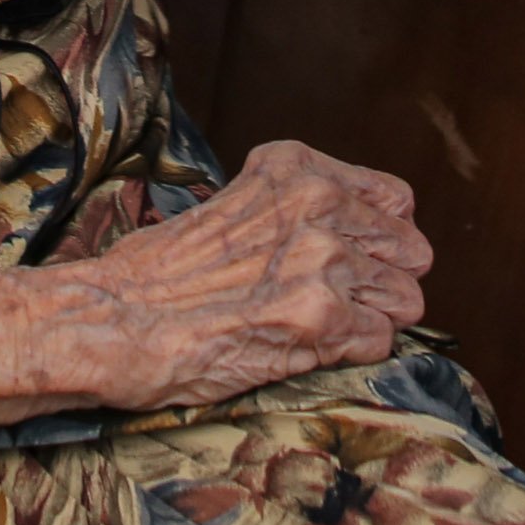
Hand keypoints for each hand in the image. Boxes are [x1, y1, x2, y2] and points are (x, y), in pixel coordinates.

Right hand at [64, 140, 430, 409]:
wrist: (114, 320)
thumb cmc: (159, 274)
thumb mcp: (235, 208)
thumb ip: (297, 212)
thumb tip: (354, 239)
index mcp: (295, 170)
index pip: (396, 201)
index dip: (381, 239)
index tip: (357, 260)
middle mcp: (317, 203)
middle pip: (410, 251)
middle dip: (385, 284)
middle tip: (338, 305)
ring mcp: (324, 259)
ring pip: (406, 299)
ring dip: (373, 322)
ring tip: (320, 330)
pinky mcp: (322, 317)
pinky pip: (381, 341)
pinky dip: (352, 354)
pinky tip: (305, 349)